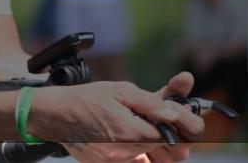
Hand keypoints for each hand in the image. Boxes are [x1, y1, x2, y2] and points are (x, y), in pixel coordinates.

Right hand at [29, 73, 203, 162]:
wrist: (54, 115)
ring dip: (161, 150)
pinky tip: (136, 142)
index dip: (188, 127)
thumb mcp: (120, 90)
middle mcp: (125, 154)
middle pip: (170, 156)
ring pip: (156, 162)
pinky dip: (144, 156)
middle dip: (177, 140)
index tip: (192, 121)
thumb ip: (152, 103)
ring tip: (150, 132)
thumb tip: (177, 113)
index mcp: (129, 131)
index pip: (175, 137)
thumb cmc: (87, 98)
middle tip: (173, 126)